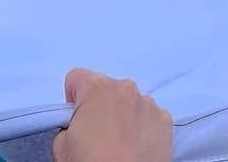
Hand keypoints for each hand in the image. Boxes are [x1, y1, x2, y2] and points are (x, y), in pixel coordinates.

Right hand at [53, 69, 171, 161]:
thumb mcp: (60, 145)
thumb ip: (69, 125)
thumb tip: (79, 126)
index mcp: (97, 88)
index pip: (76, 78)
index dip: (72, 101)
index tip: (76, 121)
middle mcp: (126, 88)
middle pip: (106, 89)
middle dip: (100, 107)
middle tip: (98, 137)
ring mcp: (149, 103)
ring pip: (130, 103)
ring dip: (124, 117)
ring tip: (121, 146)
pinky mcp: (166, 121)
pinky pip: (149, 117)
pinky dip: (143, 128)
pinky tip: (137, 149)